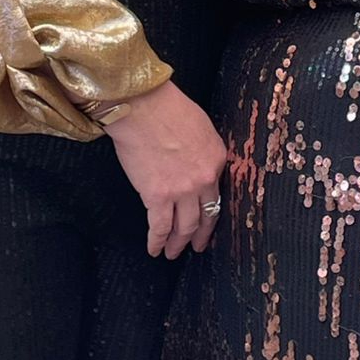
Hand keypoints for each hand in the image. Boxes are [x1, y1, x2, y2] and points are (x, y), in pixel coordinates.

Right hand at [106, 79, 226, 258]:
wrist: (142, 107)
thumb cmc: (167, 108)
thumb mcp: (201, 127)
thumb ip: (204, 150)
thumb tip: (197, 163)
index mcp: (216, 160)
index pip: (217, 194)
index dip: (211, 212)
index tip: (207, 221)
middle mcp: (203, 180)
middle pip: (204, 216)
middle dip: (199, 236)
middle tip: (196, 247)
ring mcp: (181, 191)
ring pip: (183, 227)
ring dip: (177, 243)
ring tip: (172, 252)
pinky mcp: (157, 197)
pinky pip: (159, 227)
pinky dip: (156, 241)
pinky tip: (154, 249)